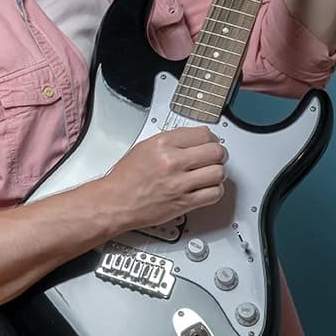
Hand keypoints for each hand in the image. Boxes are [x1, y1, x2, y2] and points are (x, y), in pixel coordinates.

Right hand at [98, 126, 226, 230]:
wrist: (116, 201)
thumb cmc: (126, 178)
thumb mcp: (144, 147)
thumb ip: (171, 141)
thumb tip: (192, 138)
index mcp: (162, 144)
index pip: (203, 134)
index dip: (210, 138)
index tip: (210, 142)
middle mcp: (172, 162)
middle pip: (216, 152)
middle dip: (218, 154)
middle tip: (214, 157)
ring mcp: (180, 183)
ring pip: (218, 172)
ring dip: (217, 172)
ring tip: (210, 173)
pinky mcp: (184, 202)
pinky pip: (214, 193)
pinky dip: (215, 190)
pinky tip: (207, 188)